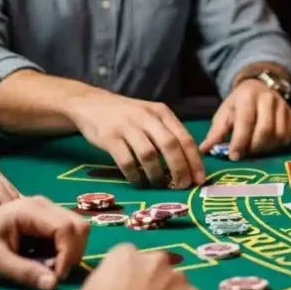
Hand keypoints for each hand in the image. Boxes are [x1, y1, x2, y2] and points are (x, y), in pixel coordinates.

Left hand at [0, 195, 89, 289]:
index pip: (66, 229)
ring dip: (72, 251)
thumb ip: (24, 272)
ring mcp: (48, 209)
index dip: (68, 254)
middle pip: (79, 226)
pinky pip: (69, 231)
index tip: (56, 277)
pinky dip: (66, 248)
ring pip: (78, 228)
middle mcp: (45, 204)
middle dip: (74, 253)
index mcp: (31, 210)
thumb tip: (53, 285)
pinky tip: (48, 260)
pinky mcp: (48, 217)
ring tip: (52, 268)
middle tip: (57, 274)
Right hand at [65, 90, 205, 187]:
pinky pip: (126, 161)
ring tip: (159, 185)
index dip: (194, 161)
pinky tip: (138, 182)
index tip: (199, 179)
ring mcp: (127, 126)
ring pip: (149, 154)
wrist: (91, 104)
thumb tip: (188, 164)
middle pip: (170, 146)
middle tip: (183, 186)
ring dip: (157, 174)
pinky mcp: (109, 137)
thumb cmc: (127, 115)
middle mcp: (147, 117)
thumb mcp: (151, 116)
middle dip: (180, 169)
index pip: (184, 137)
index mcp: (162, 112)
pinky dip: (135, 175)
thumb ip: (167, 133)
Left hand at [200, 79, 290, 159]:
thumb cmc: (238, 104)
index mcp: (248, 96)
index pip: (246, 122)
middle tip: (245, 152)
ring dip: (266, 148)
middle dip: (254, 147)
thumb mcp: (225, 113)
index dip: (240, 141)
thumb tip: (204, 149)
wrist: (258, 87)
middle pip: (265, 130)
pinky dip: (276, 145)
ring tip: (254, 148)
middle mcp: (268, 98)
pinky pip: (287, 136)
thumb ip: (216, 131)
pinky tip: (266, 145)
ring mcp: (282, 106)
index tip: (233, 156)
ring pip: (278, 135)